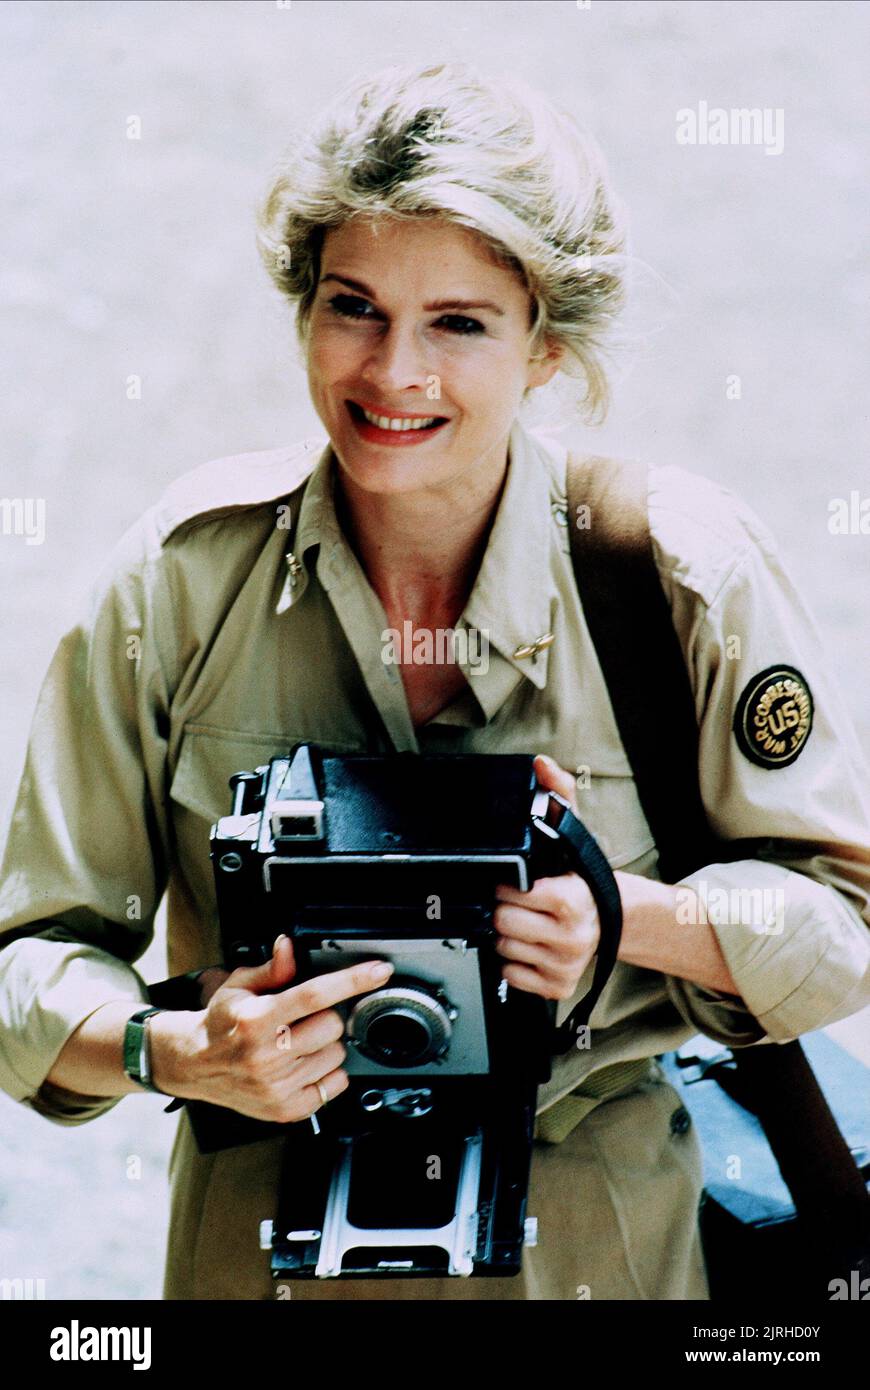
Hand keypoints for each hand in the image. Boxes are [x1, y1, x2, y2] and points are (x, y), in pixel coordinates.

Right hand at [151, 936, 393, 1122]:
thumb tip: (289, 947)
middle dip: (325, 1017)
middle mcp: (267, 1055)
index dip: (352, 980)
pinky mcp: (285, 1109)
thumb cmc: (221, 1023)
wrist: (194, 1065)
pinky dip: (326, 1072)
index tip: (379, 971)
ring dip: (325, 1045)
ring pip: (337, 1054)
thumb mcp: (239, 987)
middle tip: (303, 1019)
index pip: (315, 995)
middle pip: (332, 1025)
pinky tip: (302, 1065)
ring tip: (297, 1044)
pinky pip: (335, 1085)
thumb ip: (271, 969)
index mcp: (257, 1019)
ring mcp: (277, 1086)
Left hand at [492, 753, 600, 1000]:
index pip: (516, 894)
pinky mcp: (558, 986)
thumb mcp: (574, 834)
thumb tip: (542, 765)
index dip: (508, 883)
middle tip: (517, 899)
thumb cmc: (584, 878)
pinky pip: (512, 975)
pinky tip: (529, 943)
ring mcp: (564, 964)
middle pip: (503, 922)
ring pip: (504, 948)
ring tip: (525, 920)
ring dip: (507, 933)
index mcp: (572, 900)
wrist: (613, 919)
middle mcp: (570, 937)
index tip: (515, 878)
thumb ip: (559, 795)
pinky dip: (513, 960)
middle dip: (504, 907)